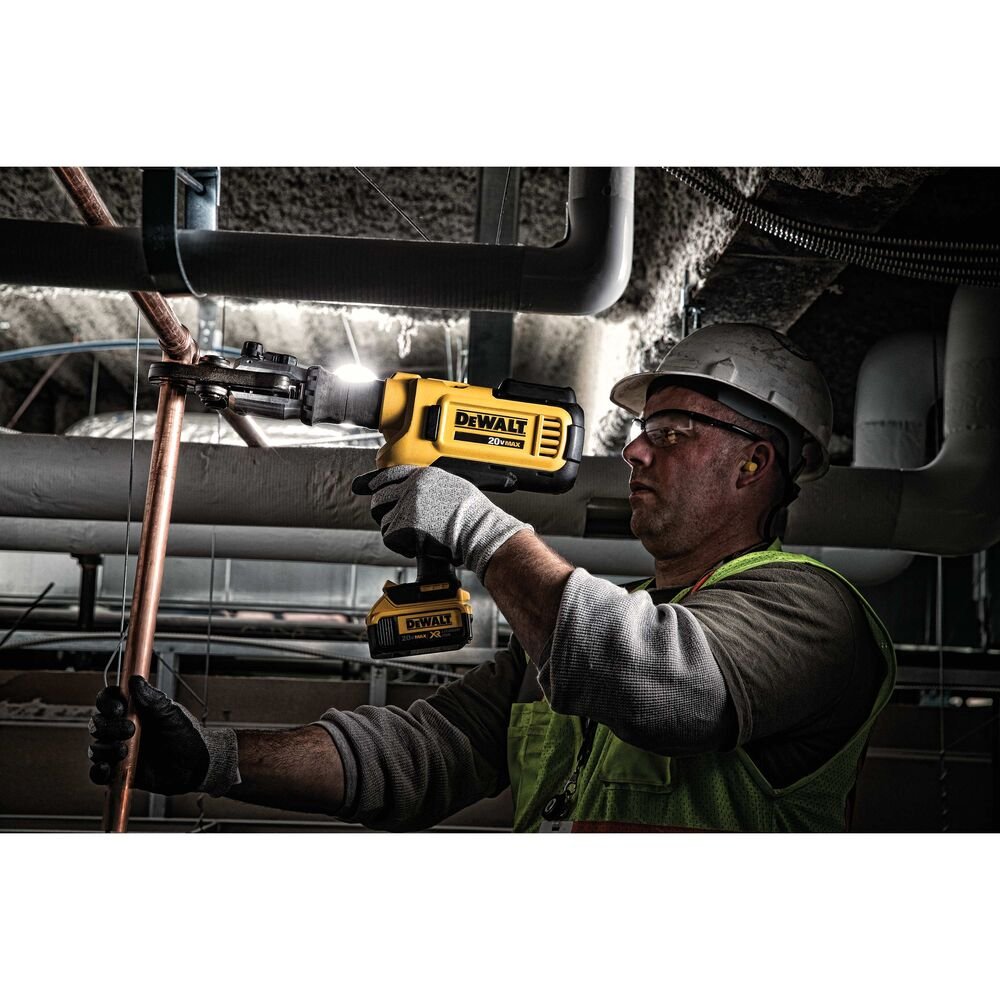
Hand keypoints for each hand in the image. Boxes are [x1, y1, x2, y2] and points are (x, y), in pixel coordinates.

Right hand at [88, 675, 239, 796]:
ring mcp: (118, 750)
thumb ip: (153, 699)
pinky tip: (107, 768)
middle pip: (97, 723)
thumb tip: (135, 680)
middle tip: (130, 730)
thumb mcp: (171, 714)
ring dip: (105, 748)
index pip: (107, 700)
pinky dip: (97, 772)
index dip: (107, 702)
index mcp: (132, 710)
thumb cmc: (185, 734)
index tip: (119, 708)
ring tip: (125, 751)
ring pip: (96, 748)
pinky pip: (98, 774)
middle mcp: (120, 729)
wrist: (195, 763)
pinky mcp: (118, 773)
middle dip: (108, 726)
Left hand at [359, 465, 530, 581]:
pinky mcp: (402, 527)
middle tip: (393, 522)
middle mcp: (411, 488)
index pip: (389, 474)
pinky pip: (389, 538)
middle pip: (379, 497)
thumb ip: (430, 486)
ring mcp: (405, 507)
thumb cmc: (474, 515)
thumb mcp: (452, 486)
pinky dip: (400, 546)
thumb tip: (416, 493)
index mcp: (423, 475)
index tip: (366, 486)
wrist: (478, 531)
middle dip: (381, 511)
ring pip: (382, 521)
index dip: (375, 481)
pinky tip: (418, 546)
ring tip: (417, 537)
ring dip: (394, 532)